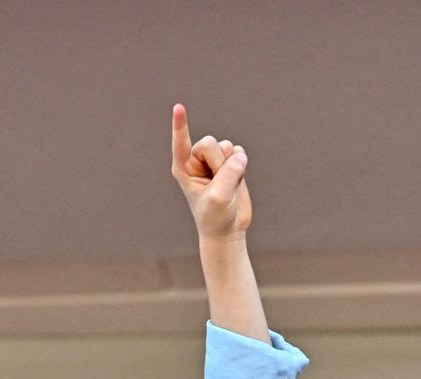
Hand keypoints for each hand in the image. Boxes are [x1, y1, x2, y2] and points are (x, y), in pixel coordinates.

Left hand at [170, 104, 250, 240]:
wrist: (228, 229)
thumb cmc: (215, 217)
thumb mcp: (219, 198)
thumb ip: (228, 174)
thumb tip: (240, 155)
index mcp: (183, 168)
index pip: (181, 143)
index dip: (180, 125)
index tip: (178, 107)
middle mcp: (196, 160)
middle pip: (211, 143)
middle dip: (219, 163)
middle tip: (218, 185)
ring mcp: (213, 160)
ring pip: (226, 146)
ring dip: (231, 166)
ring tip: (226, 185)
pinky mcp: (230, 162)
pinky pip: (239, 151)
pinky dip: (241, 166)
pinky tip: (235, 181)